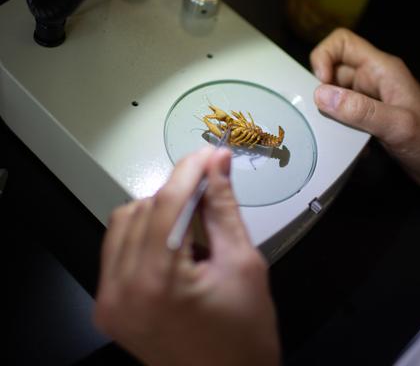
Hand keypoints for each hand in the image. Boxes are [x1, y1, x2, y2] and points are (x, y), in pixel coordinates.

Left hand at [94, 147, 279, 365]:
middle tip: (210, 188)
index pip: (169, 202)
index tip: (210, 153)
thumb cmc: (246, 332)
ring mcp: (108, 301)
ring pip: (125, 221)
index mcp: (159, 281)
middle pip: (146, 207)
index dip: (191, 170)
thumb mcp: (243, 262)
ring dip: (159, 209)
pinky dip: (143, 231)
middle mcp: (121, 290)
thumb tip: (219, 162)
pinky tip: (170, 239)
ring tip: (192, 221)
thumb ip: (224, 206)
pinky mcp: (107, 307)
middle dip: (179, 191)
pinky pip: (117, 247)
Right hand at [310, 28, 419, 202]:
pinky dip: (339, 128)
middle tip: (321, 115)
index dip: (324, 57)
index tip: (320, 85)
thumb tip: (320, 95)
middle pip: (333, 70)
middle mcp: (373, 80)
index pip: (342, 43)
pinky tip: (348, 145)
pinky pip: (343, 115)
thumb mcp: (397, 125)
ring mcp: (370, 100)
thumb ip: (359, 111)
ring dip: (329, 113)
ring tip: (332, 132)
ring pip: (336, 95)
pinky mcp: (369, 119)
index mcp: (381, 70)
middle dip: (322, 91)